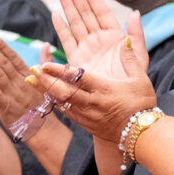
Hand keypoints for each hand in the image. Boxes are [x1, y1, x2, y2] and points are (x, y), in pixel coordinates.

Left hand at [0, 35, 49, 126]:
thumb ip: (43, 61)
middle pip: (5, 64)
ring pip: (0, 77)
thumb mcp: (48, 81)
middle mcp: (22, 83)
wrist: (43, 129)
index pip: (14, 58)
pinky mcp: (7, 108)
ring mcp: (14, 95)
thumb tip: (44, 44)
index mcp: (30, 76)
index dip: (4, 47)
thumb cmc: (44, 104)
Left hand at [29, 13, 154, 142]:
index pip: (78, 79)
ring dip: (46, 91)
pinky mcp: (86, 124)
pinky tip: (47, 96)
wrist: (142, 135)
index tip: (44, 64)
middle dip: (45, 81)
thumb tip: (125, 38)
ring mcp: (87, 115)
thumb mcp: (140, 79)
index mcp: (104, 89)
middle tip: (31, 72)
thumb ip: (131, 58)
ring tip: (31, 82)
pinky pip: (67, 113)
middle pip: (63, 92)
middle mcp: (92, 102)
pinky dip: (55, 103)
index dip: (60, 72)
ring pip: (61, 103)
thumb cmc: (142, 105)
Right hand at [54, 0, 147, 77]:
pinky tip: (55, 15)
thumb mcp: (139, 57)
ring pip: (76, 23)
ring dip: (68, 7)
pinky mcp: (76, 60)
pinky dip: (61, 28)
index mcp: (114, 37)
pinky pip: (67, 40)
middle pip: (86, 14)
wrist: (119, 105)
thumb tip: (135, 14)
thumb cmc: (132, 82)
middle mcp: (99, 40)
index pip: (102, 13)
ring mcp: (87, 49)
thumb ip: (137, 35)